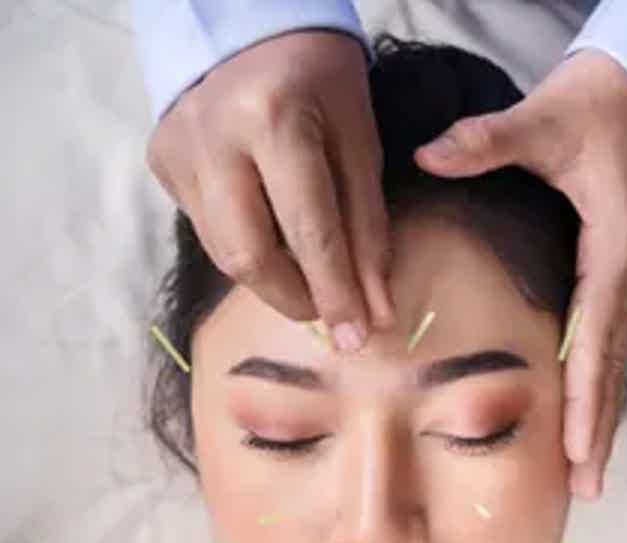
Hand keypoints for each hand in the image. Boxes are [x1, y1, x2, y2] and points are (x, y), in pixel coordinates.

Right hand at [146, 31, 394, 351]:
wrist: (248, 28)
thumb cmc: (321, 82)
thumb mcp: (359, 145)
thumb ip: (368, 230)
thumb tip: (375, 311)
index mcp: (274, 118)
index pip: (308, 230)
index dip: (335, 292)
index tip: (355, 338)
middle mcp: (213, 137)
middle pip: (249, 256)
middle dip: (294, 298)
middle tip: (327, 310)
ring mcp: (178, 152)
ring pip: (222, 254)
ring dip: (271, 279)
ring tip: (304, 276)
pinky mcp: (162, 163)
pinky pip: (207, 231)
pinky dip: (247, 247)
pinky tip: (267, 231)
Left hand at [415, 50, 626, 498]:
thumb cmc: (597, 108)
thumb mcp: (543, 118)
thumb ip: (487, 141)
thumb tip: (428, 155)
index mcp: (615, 246)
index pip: (600, 333)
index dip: (589, 394)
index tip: (580, 449)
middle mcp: (626, 271)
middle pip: (612, 362)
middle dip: (600, 426)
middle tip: (587, 486)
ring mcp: (623, 276)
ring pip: (611, 358)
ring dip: (600, 415)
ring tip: (587, 472)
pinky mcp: (612, 274)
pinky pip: (604, 340)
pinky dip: (594, 382)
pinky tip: (580, 413)